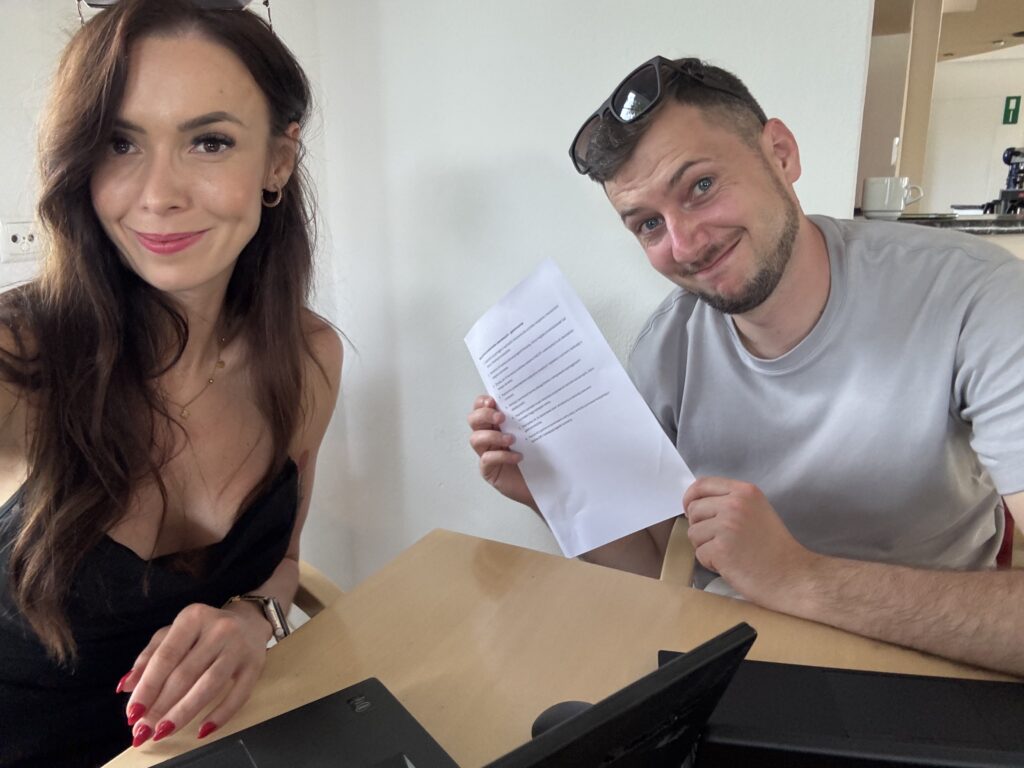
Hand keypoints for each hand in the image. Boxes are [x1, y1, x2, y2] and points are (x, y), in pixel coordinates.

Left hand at [118, 601, 271, 745]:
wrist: (250, 620)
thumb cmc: (204, 630)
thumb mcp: (174, 633)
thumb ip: (149, 656)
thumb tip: (126, 686)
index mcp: (193, 617)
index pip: (166, 656)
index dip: (147, 687)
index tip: (133, 712)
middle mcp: (219, 629)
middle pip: (185, 673)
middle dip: (161, 705)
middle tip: (145, 729)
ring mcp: (239, 647)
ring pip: (209, 685)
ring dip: (183, 712)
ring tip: (164, 730)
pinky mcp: (256, 665)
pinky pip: (238, 696)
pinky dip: (220, 716)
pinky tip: (202, 730)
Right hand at [466, 395, 536, 510]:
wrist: (545, 483)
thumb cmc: (539, 456)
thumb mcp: (536, 434)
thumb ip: (528, 419)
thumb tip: (535, 399)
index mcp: (497, 424)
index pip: (481, 408)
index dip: (482, 402)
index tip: (493, 401)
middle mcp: (489, 437)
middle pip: (473, 420)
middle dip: (484, 415)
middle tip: (501, 418)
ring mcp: (487, 454)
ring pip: (475, 439)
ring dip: (492, 436)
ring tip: (511, 440)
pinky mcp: (489, 470)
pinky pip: (486, 460)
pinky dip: (501, 456)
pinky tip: (517, 457)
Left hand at [684, 477, 816, 608]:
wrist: (793, 576)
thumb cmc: (775, 549)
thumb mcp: (758, 511)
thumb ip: (731, 502)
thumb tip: (697, 503)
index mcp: (745, 491)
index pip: (702, 484)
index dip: (690, 498)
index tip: (690, 510)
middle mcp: (735, 504)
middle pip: (694, 509)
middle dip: (701, 527)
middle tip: (721, 541)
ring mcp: (727, 525)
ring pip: (693, 532)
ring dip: (706, 547)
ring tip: (730, 554)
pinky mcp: (720, 548)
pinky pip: (699, 553)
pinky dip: (711, 563)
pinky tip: (731, 565)